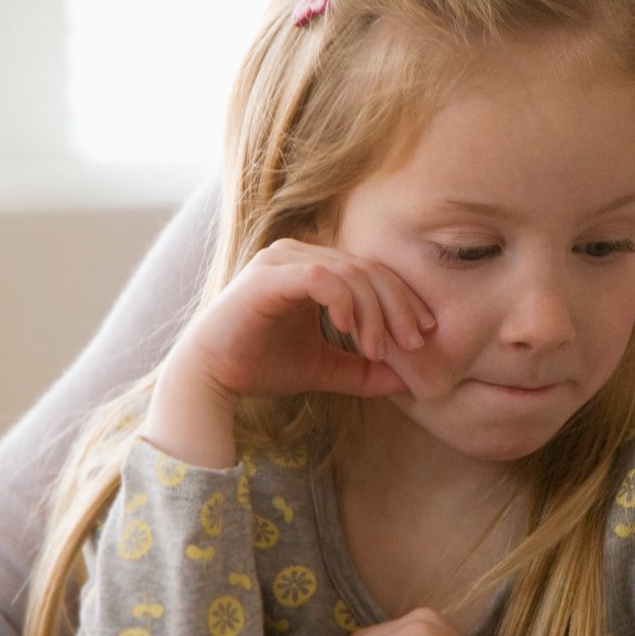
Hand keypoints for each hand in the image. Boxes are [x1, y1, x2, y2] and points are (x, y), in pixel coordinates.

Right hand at [149, 239, 433, 466]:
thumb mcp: (326, 368)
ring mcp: (281, 260)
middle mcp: (299, 255)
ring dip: (373, 313)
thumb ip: (365, 369)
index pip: (373, 272)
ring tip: (379, 350)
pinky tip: (350, 331)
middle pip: (369, 269)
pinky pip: (321, 277)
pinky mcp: (268, 276)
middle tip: (413, 343)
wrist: (210, 379)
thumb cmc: (262, 367)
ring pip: (351, 273)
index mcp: (314, 267)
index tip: (424, 334)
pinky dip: (344, 302)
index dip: (404, 300)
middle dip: (398, 307)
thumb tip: (411, 380)